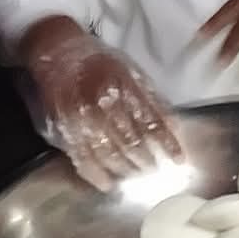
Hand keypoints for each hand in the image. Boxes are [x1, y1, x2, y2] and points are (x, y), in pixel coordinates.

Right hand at [25, 22, 183, 189]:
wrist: (58, 52)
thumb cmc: (101, 62)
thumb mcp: (133, 72)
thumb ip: (152, 99)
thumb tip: (173, 126)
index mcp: (126, 88)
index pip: (153, 123)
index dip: (168, 144)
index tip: (180, 160)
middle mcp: (105, 105)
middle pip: (131, 141)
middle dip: (147, 161)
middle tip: (158, 172)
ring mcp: (82, 118)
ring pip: (108, 153)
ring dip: (126, 169)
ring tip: (139, 178)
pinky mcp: (63, 128)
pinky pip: (81, 157)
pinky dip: (95, 174)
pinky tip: (107, 184)